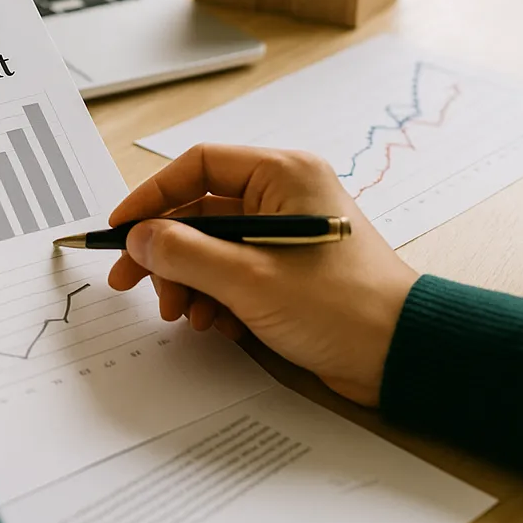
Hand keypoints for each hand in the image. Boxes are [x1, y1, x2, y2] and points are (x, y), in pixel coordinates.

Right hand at [107, 145, 417, 405]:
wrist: (402, 357)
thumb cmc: (341, 307)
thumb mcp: (249, 280)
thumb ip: (184, 254)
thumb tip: (138, 239)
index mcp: (282, 175)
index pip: (197, 166)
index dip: (152, 195)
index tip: (121, 227)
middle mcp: (282, 195)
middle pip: (198, 211)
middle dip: (164, 251)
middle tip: (130, 282)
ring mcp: (283, 233)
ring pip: (210, 246)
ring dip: (187, 279)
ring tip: (181, 313)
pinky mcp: (285, 269)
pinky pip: (231, 271)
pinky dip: (212, 295)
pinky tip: (213, 323)